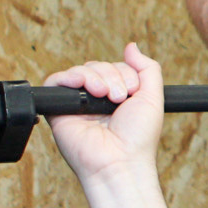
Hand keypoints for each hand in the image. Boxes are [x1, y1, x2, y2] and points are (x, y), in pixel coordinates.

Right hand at [44, 42, 164, 182]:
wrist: (121, 162)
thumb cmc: (138, 138)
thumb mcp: (153, 97)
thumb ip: (147, 68)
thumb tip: (131, 46)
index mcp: (116, 96)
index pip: (114, 66)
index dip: (124, 72)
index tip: (132, 92)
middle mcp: (96, 100)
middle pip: (97, 66)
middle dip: (111, 75)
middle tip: (119, 98)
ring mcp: (77, 105)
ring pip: (80, 71)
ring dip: (95, 77)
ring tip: (104, 97)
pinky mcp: (58, 111)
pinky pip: (55, 82)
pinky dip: (68, 77)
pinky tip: (83, 86)